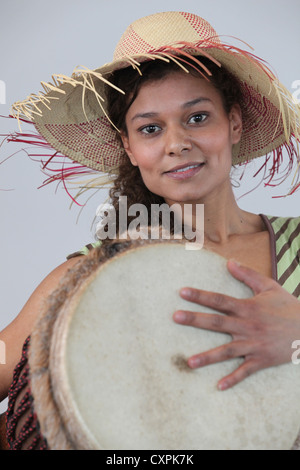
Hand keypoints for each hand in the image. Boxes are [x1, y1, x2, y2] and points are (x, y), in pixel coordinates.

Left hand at [173, 259, 299, 390]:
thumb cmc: (287, 306)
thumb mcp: (269, 286)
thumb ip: (247, 274)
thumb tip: (229, 262)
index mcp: (247, 307)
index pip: (219, 300)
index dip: (200, 295)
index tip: (182, 292)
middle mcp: (247, 326)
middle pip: (217, 322)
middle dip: (195, 320)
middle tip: (175, 317)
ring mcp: (253, 344)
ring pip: (226, 352)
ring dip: (208, 357)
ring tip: (188, 362)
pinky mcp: (262, 359)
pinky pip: (245, 371)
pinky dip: (233, 379)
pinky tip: (218, 387)